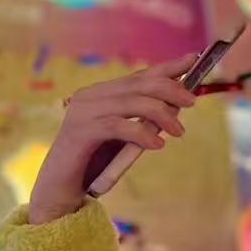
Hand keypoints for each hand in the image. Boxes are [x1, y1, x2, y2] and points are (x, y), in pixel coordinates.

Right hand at [27, 54, 197, 224]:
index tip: (193, 60)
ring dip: (161, 114)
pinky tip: (157, 145)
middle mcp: (90, 97)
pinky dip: (141, 133)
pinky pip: (118, 126)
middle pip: (138, 84)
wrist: (57, 190)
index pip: (138, 75)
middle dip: (169, 88)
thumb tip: (174, 109)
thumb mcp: (122, 140)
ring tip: (179, 131)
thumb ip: (141, 122)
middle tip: (192, 102)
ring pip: (131, 102)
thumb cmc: (92, 166)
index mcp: (100, 94)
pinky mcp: (80, 132)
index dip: (167, 67)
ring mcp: (82, 112)